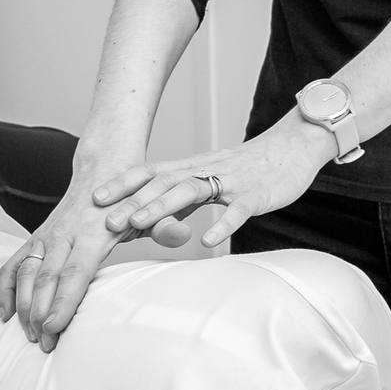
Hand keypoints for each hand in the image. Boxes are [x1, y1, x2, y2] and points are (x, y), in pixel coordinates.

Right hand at [0, 165, 189, 353]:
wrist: (105, 167)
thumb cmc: (132, 196)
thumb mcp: (152, 209)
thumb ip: (164, 225)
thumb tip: (182, 235)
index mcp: (92, 232)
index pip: (75, 271)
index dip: (63, 300)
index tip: (54, 327)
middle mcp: (64, 233)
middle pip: (48, 278)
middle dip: (41, 313)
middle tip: (44, 345)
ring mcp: (47, 235)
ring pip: (27, 273)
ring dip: (24, 306)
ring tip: (30, 336)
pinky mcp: (36, 236)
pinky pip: (13, 264)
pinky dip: (6, 288)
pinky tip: (4, 314)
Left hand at [96, 120, 330, 250]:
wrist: (295, 146)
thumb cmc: (252, 168)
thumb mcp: (212, 180)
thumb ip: (184, 199)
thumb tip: (152, 220)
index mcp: (194, 168)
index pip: (152, 172)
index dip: (124, 183)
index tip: (95, 198)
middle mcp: (207, 171)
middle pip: (164, 183)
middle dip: (133, 201)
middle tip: (106, 220)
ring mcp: (231, 182)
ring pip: (192, 191)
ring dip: (162, 207)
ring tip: (139, 224)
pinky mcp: (255, 195)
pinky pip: (237, 210)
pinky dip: (222, 225)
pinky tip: (208, 243)